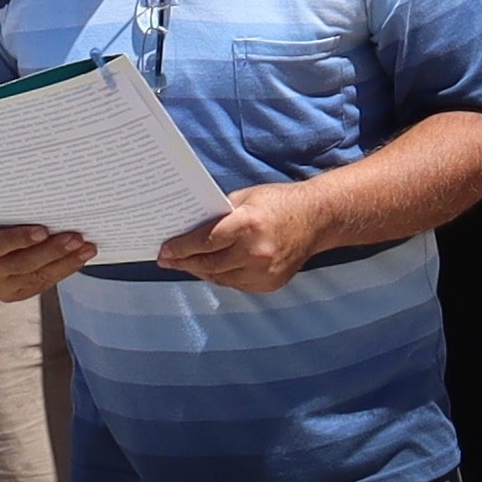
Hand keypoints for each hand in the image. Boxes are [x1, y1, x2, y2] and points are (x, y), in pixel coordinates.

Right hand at [0, 220, 94, 303]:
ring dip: (65, 261)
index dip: (19, 238)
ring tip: (85, 248)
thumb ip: (14, 211)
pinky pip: (42, 283)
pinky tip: (79, 258)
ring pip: (36, 276)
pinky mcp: (14, 294)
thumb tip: (50, 200)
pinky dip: (64, 269)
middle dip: (52, 250)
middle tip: (75, 238)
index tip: (43, 231)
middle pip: (21, 263)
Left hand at [157, 183, 327, 294]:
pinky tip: (211, 268)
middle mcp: (255, 252)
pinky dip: (221, 276)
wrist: (318, 219)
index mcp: (247, 225)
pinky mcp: (270, 283)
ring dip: (200, 271)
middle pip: (208, 264)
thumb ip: (219, 216)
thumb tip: (189, 229)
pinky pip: (235, 283)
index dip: (180, 248)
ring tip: (185, 264)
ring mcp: (263, 271)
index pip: (204, 242)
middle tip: (166, 261)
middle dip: (184, 262)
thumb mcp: (245, 198)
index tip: (164, 252)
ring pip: (220, 278)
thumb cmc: (278, 202)